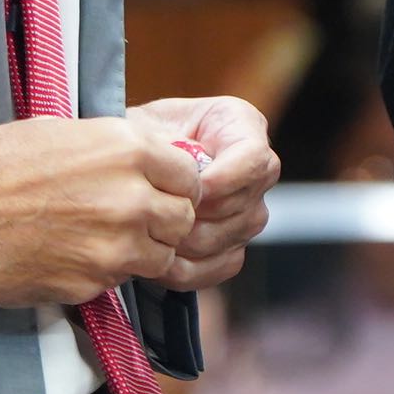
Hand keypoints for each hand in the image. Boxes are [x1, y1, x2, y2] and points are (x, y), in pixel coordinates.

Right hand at [0, 116, 201, 308]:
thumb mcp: (62, 132)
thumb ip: (116, 150)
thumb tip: (149, 158)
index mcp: (126, 149)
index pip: (189, 176)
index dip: (175, 186)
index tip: (158, 191)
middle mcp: (131, 197)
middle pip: (182, 219)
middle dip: (164, 223)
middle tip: (133, 221)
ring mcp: (113, 245)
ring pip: (159, 257)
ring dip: (141, 253)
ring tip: (102, 242)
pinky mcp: (90, 283)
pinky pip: (120, 282)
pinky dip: (106, 274)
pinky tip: (72, 257)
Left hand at [126, 94, 278, 290]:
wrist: (135, 166)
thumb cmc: (141, 138)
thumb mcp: (147, 124)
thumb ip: (163, 142)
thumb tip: (178, 170)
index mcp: (243, 127)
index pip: (254, 159)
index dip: (223, 179)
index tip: (187, 188)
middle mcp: (257, 173)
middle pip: (240, 206)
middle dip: (192, 213)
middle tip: (153, 213)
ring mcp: (250, 214)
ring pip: (224, 240)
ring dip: (182, 241)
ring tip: (148, 232)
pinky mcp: (235, 247)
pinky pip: (217, 268)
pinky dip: (184, 269)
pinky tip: (155, 256)